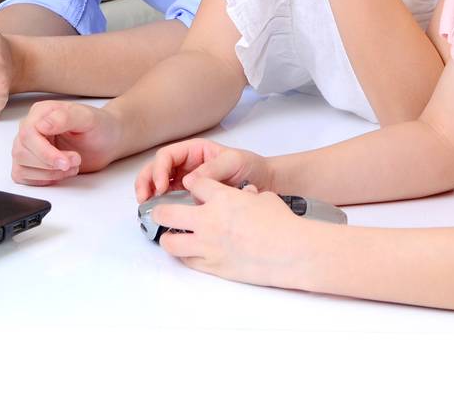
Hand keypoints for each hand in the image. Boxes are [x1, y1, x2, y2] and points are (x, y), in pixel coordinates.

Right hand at [11, 101, 123, 183]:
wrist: (107, 140)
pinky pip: (22, 176)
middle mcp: (31, 128)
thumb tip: (41, 125)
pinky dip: (42, 180)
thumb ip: (65, 118)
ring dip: (48, 173)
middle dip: (49, 164)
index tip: (65, 161)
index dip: (44, 152)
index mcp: (41, 112)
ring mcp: (29, 146)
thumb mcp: (88, 118)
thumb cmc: (99, 126)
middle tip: (75, 161)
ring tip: (71, 166)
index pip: (27, 134)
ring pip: (20, 166)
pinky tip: (61, 173)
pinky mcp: (31, 163)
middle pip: (21, 152)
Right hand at [135, 138, 272, 200]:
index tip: (162, 186)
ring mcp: (186, 180)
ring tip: (147, 206)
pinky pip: (170, 198)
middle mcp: (186, 164)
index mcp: (194, 150)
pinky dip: (162, 204)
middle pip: (157, 168)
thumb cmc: (250, 166)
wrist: (264, 182)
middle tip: (144, 198)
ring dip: (149, 193)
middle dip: (146, 181)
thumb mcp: (234, 161)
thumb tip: (188, 181)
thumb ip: (212, 169)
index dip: (159, 169)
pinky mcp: (189, 197)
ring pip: (159, 183)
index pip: (167, 156)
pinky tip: (161, 213)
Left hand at [151, 175, 318, 288]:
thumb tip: (244, 196)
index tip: (195, 190)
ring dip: (169, 237)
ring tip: (175, 235)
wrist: (292, 252)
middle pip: (165, 213)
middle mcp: (209, 221)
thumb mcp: (263, 198)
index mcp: (222, 198)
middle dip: (160, 211)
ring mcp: (208, 246)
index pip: (194, 185)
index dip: (194, 186)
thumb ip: (245, 196)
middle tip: (162, 213)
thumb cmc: (282, 223)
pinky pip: (188, 261)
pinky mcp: (213, 267)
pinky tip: (192, 252)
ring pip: (169, 242)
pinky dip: (186, 255)